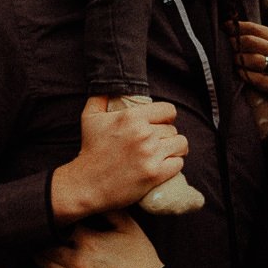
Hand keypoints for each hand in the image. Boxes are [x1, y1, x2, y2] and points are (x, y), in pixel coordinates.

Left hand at [37, 212, 162, 267]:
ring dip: (38, 256)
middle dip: (42, 238)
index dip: (56, 220)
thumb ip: (111, 210)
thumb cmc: (140, 256)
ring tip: (37, 248)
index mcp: (89, 241)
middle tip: (38, 232)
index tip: (53, 215)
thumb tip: (97, 197)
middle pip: (47, 247)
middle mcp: (77, 260)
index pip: (61, 226)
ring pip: (45, 266)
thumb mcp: (129, 227)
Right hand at [50, 97, 187, 221]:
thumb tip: (111, 83)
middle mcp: (144, 134)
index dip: (166, 116)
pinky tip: (164, 165)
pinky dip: (174, 164)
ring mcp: (151, 155)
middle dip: (166, 135)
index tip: (161, 123)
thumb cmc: (90, 149)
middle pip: (173, 129)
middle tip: (155, 142)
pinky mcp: (155, 174)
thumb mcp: (90, 117)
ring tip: (164, 152)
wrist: (86, 184)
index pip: (168, 110)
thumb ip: (101, 96)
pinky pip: (178, 163)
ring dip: (174, 149)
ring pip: (180, 144)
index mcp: (132, 117)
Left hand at [232, 21, 267, 100]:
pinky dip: (245, 75)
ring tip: (234, 60)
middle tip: (228, 45)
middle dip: (235, 42)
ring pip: (254, 60)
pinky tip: (240, 72)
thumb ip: (257, 37)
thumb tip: (230, 26)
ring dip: (239, 59)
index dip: (237, 27)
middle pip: (252, 42)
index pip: (255, 28)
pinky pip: (258, 79)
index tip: (225, 27)